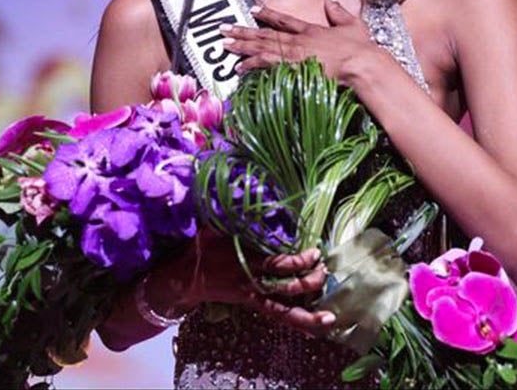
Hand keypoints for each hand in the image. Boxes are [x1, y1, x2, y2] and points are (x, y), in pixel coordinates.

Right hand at [148, 230, 336, 336]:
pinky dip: (297, 322)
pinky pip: (277, 315)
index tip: (315, 252)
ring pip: (285, 308)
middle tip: (323, 268)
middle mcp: (254, 280)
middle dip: (311, 280)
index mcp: (247, 259)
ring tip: (330, 308)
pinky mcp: (252, 303)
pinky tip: (315, 327)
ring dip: (310, 307)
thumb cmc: (202, 246)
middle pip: (290, 286)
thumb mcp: (214, 224)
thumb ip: (232, 212)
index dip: (301, 260)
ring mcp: (253, 295)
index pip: (280, 263)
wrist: (186, 274)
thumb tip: (243, 188)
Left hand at [220, 0, 377, 83]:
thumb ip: (338, 10)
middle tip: (223, 29)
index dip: (267, 14)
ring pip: (261, 48)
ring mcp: (294, 54)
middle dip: (243, 31)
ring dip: (241, 46)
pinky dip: (251, 64)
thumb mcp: (352, 24)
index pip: (284, 20)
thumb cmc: (360, 48)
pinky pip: (267, 65)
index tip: (252, 9)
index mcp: (311, 30)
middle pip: (265, 34)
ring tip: (224, 44)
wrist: (361, 63)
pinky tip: (238, 67)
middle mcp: (298, 40)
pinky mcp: (292, 67)